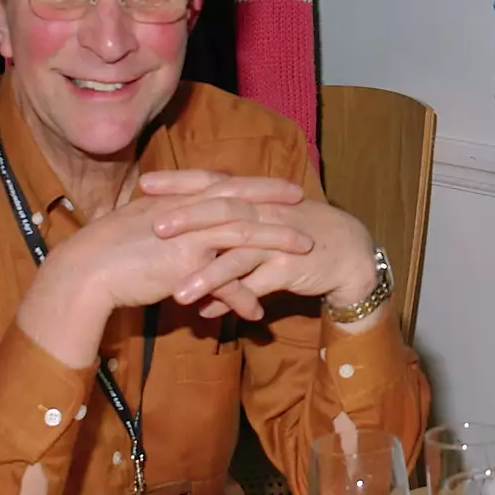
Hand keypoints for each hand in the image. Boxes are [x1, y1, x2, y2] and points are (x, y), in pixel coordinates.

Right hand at [18, 175, 313, 366]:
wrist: (83, 271)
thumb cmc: (107, 250)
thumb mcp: (143, 225)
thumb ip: (170, 222)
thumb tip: (184, 227)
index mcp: (179, 198)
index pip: (226, 184)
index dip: (257, 184)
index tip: (283, 184)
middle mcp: (188, 212)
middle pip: (243, 200)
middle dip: (276, 201)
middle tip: (305, 201)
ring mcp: (189, 235)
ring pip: (245, 234)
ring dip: (278, 243)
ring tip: (306, 251)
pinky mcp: (185, 264)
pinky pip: (225, 281)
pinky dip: (243, 297)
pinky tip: (257, 314)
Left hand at [142, 171, 379, 322]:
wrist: (349, 253)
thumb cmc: (299, 234)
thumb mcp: (264, 221)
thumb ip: (228, 226)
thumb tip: (190, 236)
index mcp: (255, 198)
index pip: (213, 182)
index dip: (180, 182)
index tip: (144, 183)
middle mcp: (265, 214)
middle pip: (223, 211)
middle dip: (188, 219)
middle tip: (154, 228)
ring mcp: (278, 241)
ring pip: (239, 254)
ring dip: (208, 274)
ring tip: (178, 293)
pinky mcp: (290, 267)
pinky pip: (257, 285)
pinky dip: (233, 300)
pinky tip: (209, 312)